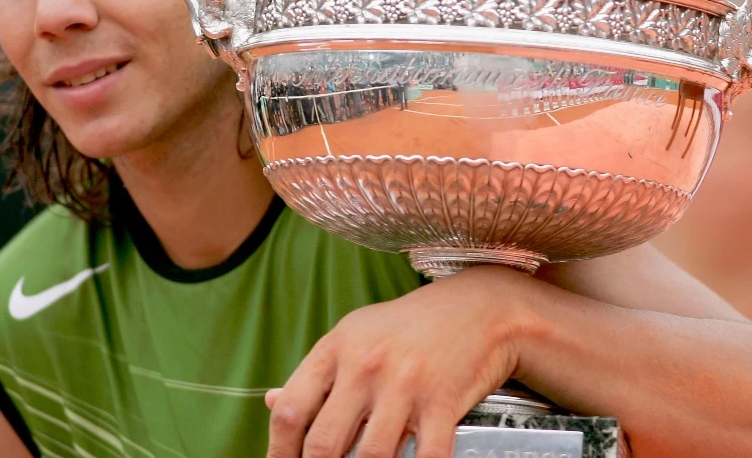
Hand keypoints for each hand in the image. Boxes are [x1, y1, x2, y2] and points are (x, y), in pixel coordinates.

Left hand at [265, 265, 535, 457]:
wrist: (480, 308)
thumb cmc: (411, 327)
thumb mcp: (355, 336)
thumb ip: (318, 373)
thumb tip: (270, 402)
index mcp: (335, 348)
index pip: (289, 410)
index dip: (280, 452)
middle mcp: (365, 365)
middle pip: (323, 444)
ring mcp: (405, 383)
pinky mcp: (443, 401)